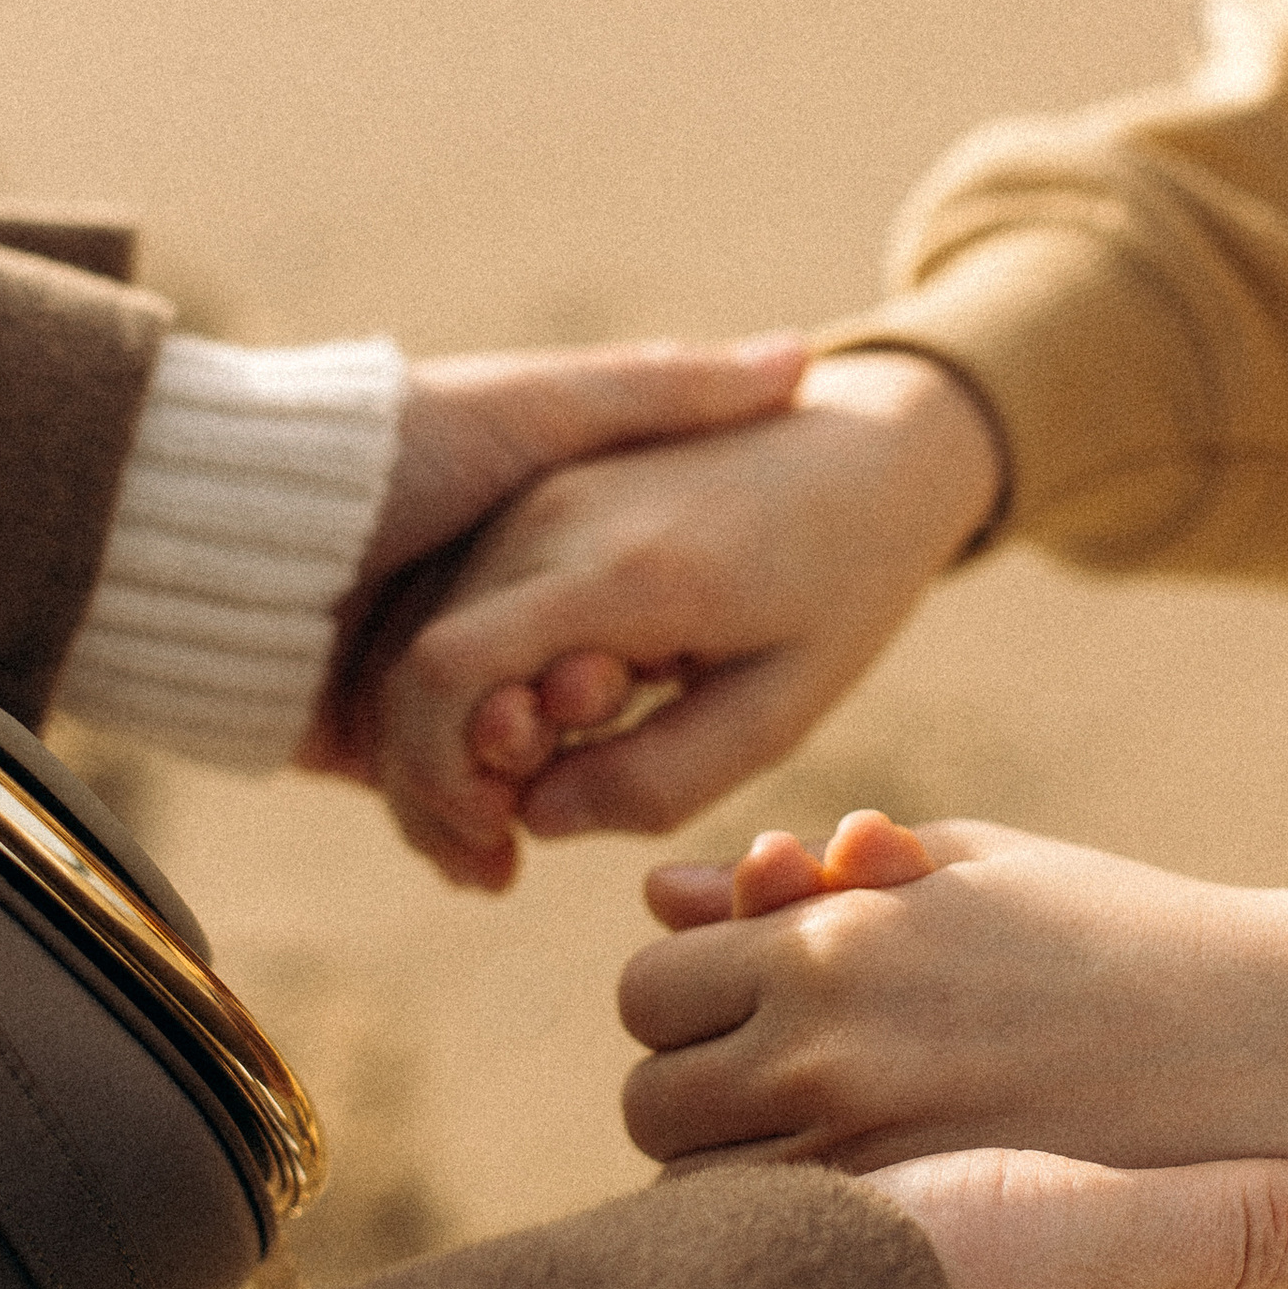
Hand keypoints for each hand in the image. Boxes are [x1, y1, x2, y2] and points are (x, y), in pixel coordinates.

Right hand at [369, 349, 1006, 887]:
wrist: (871, 448)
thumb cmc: (844, 583)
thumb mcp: (779, 708)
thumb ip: (659, 778)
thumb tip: (539, 818)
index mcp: (620, 570)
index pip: (449, 671)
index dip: (447, 774)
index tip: (509, 836)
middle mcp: (551, 515)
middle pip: (415, 662)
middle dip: (438, 772)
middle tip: (507, 840)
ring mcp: (534, 495)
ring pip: (424, 631)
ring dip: (449, 731)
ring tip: (533, 785)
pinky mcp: (533, 494)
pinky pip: (459, 600)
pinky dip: (470, 681)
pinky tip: (537, 731)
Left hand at [620, 810, 1287, 1187]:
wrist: (1259, 1053)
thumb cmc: (1107, 936)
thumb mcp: (956, 874)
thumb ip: (800, 884)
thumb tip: (659, 890)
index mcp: (830, 949)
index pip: (653, 992)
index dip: (684, 1004)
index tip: (733, 1014)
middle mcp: (827, 1059)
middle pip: (653, 1101)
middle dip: (692, 1094)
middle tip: (765, 1092)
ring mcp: (869, 1161)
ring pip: (700, 1190)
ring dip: (730, 1171)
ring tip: (814, 1151)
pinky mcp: (922, 1244)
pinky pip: (786, 1253)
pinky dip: (792, 1237)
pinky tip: (863, 1207)